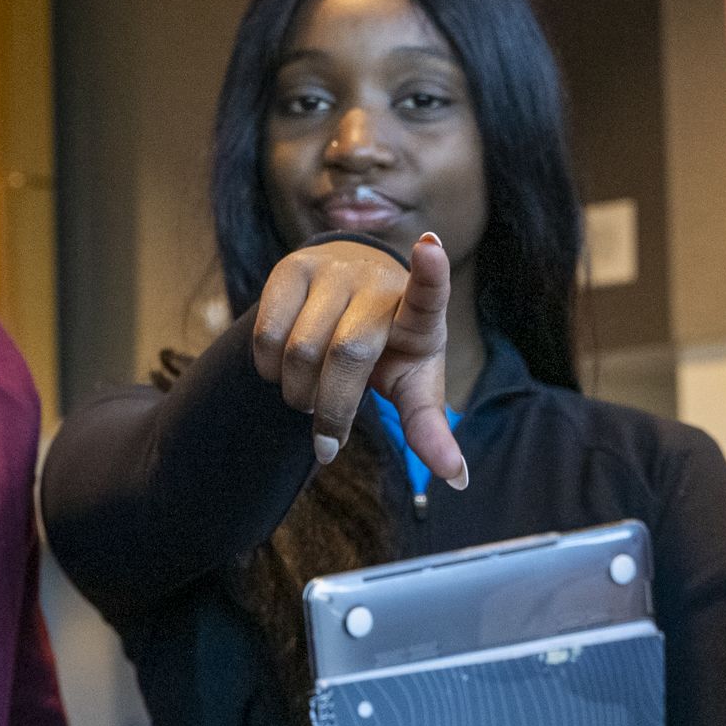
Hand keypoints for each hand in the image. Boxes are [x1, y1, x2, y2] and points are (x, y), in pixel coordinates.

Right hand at [250, 231, 465, 484]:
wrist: (351, 294)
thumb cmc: (391, 348)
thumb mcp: (414, 384)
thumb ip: (428, 427)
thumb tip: (458, 478)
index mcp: (419, 313)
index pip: (429, 292)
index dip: (432, 272)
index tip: (432, 247)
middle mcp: (378, 282)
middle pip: (345, 355)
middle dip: (330, 412)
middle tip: (328, 440)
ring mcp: (333, 271)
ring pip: (299, 350)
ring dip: (297, 393)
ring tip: (309, 397)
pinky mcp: (292, 268)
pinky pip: (267, 334)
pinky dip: (269, 371)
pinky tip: (284, 373)